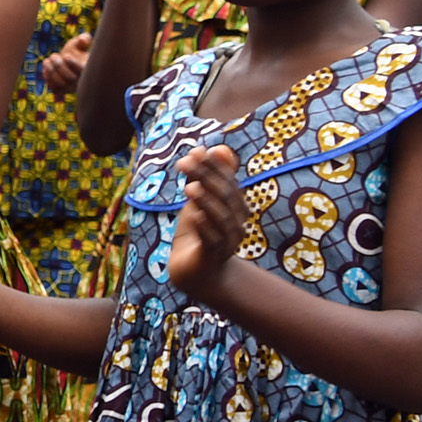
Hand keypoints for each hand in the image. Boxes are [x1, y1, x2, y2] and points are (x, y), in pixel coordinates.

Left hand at [41, 30, 91, 96]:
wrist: (68, 62)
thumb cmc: (77, 51)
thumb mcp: (80, 43)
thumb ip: (84, 38)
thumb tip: (83, 40)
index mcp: (88, 69)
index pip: (82, 70)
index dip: (73, 64)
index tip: (66, 56)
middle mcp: (81, 81)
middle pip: (70, 78)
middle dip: (59, 66)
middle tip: (54, 55)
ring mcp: (71, 87)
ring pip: (61, 84)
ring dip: (52, 71)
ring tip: (47, 60)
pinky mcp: (61, 90)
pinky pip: (54, 88)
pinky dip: (48, 78)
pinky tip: (46, 67)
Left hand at [164, 143, 241, 295]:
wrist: (198, 273)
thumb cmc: (199, 233)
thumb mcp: (200, 203)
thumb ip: (206, 178)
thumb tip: (218, 148)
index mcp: (235, 206)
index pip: (228, 182)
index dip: (214, 166)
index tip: (194, 152)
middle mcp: (237, 222)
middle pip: (226, 196)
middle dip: (207, 178)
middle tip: (184, 163)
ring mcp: (228, 241)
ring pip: (222, 218)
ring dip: (206, 201)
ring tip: (189, 188)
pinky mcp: (214, 256)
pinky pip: (213, 240)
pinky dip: (204, 227)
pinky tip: (194, 216)